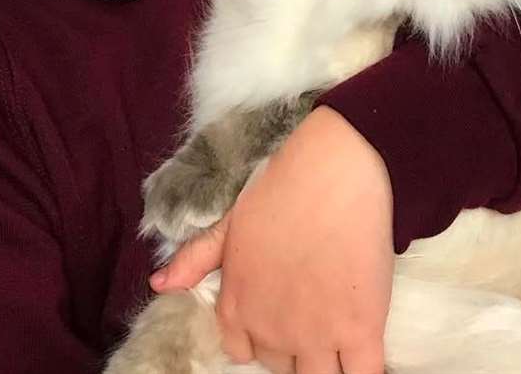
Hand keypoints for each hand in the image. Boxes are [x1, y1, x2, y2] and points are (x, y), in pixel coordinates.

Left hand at [151, 106, 393, 373]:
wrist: (331, 168)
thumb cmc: (280, 186)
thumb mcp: (229, 221)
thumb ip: (196, 258)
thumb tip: (158, 284)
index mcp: (237, 306)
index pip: (243, 351)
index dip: (263, 336)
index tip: (283, 315)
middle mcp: (271, 330)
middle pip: (283, 366)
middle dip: (296, 345)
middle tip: (314, 311)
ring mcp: (316, 335)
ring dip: (326, 361)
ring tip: (339, 330)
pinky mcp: (359, 330)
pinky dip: (362, 372)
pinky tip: (362, 352)